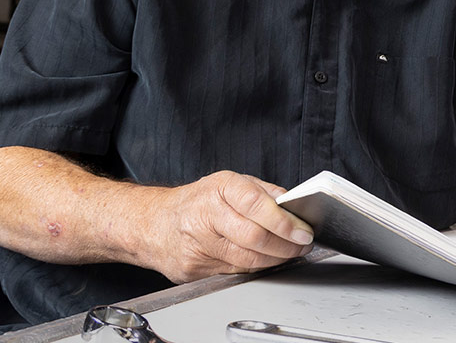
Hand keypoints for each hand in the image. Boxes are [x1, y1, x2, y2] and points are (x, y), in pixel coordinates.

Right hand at [135, 170, 314, 283]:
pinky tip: (266, 260)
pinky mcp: (194, 269)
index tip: (303, 231)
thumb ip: (263, 193)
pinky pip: (236, 272)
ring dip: (276, 259)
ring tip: (289, 252)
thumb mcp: (229, 184)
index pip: (256, 205)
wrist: (153, 223)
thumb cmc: (196, 202)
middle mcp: (205, 215)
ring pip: (247, 259)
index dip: (284, 222)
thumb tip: (294, 206)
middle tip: (302, 245)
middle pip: (254, 237)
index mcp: (219, 188)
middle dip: (286, 245)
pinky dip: (257, 267)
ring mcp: (197, 244)